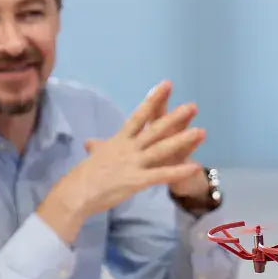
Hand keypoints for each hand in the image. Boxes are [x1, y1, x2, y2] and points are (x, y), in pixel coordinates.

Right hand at [45, 81, 205, 223]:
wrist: (76, 193)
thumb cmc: (83, 175)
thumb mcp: (93, 156)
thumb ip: (97, 147)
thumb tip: (90, 143)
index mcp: (119, 140)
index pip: (138, 116)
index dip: (153, 100)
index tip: (166, 85)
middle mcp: (128, 148)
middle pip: (155, 129)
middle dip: (175, 117)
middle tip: (193, 105)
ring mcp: (133, 163)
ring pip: (161, 149)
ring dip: (182, 140)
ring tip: (201, 131)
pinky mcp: (136, 181)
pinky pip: (161, 175)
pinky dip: (178, 171)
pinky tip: (194, 168)